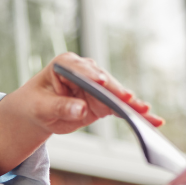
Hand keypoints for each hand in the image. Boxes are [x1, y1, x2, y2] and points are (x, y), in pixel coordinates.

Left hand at [25, 52, 164, 132]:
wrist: (37, 113)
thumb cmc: (35, 105)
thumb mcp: (41, 107)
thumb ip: (60, 107)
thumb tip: (81, 109)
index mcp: (66, 65)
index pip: (81, 69)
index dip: (92, 75)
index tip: (101, 82)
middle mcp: (86, 71)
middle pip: (105, 82)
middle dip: (117, 92)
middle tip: (130, 101)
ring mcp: (97, 86)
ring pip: (117, 95)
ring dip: (132, 105)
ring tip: (147, 114)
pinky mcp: (103, 101)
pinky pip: (120, 108)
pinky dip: (134, 114)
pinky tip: (150, 120)